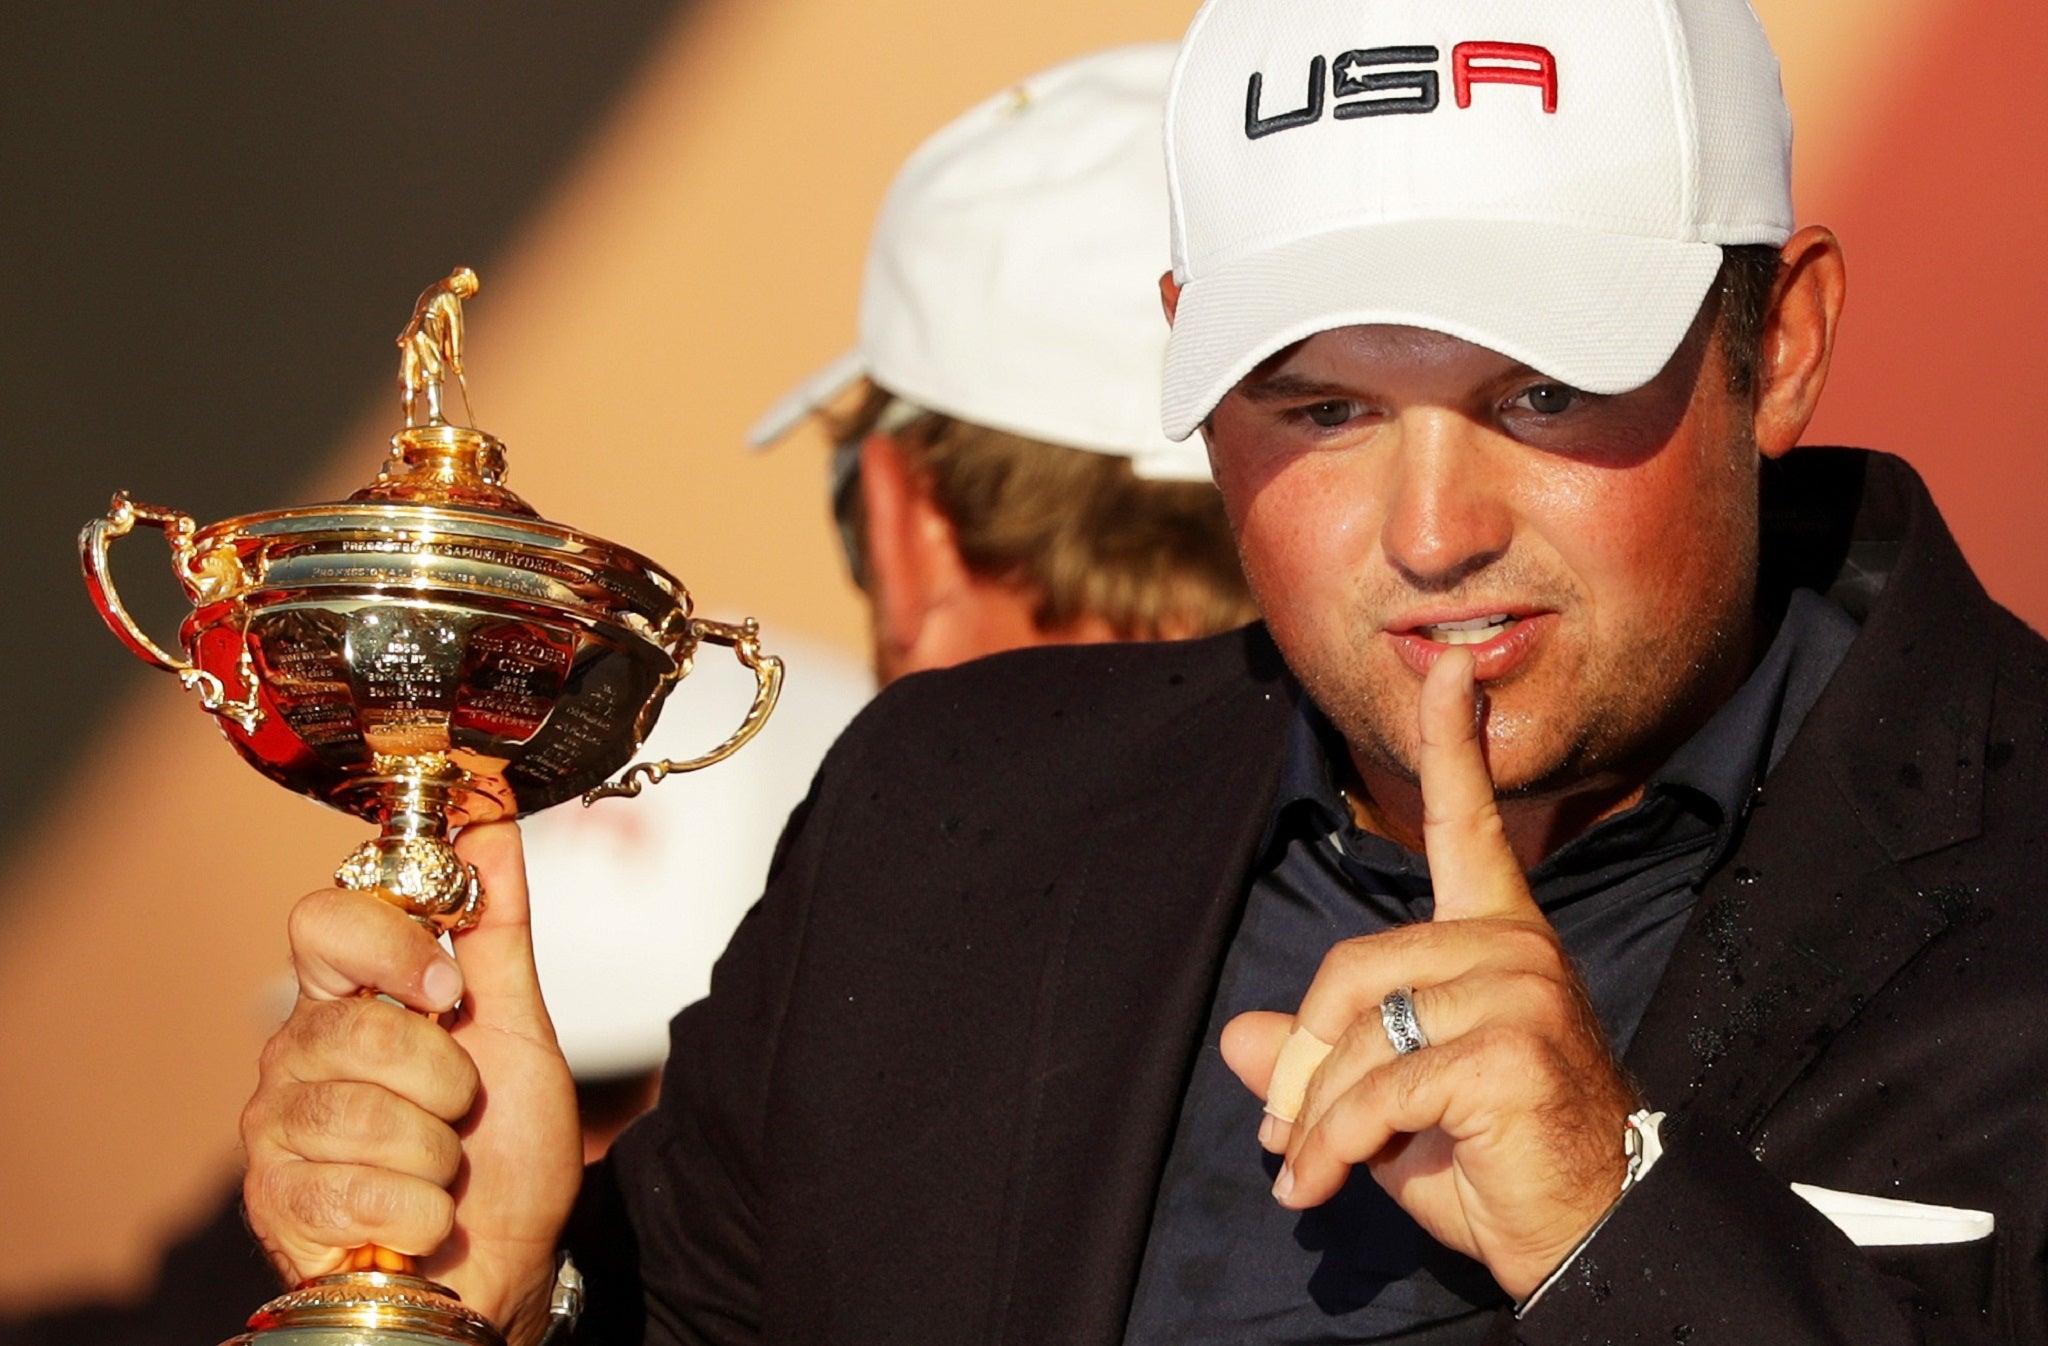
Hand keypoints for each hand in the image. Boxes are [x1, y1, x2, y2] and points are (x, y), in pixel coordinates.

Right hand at [240, 822, 580, 1337]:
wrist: (509, 1261)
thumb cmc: (505, 1149)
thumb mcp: (519, 1028)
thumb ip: (498, 928)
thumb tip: (491, 818)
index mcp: (351, 995)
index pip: (321, 920)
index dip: (386, 944)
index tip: (446, 987)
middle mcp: (298, 1051)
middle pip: (351, 1025)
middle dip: (440, 1074)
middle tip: (462, 1105)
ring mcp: (278, 1128)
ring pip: (354, 1110)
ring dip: (434, 1148)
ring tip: (446, 1165)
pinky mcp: (275, 1202)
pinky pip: (350, 1186)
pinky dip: (416, 1208)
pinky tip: (421, 1216)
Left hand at [1220, 649, 1638, 1300]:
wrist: (1580, 1239)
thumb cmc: (1489, 1162)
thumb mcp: (1385, 1103)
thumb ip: (1321, 1059)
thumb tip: (1239, 1037)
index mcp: (1496, 937)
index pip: (1469, 825)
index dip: (1452, 742)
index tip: (1445, 666)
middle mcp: (1515, 949)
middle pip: (1351, 968)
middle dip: (1304, 1062)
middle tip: (1283, 1131)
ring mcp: (1521, 994)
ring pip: (1358, 1034)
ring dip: (1314, 1118)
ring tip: (1307, 1170)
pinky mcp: (1509, 1052)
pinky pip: (1375, 1089)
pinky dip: (1330, 1146)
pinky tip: (1319, 1186)